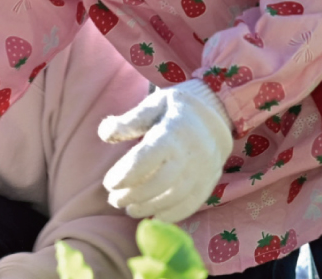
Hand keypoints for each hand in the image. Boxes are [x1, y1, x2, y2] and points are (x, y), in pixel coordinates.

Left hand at [98, 79, 232, 222]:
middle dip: (133, 195)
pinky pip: (191, 204)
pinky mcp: (209, 182)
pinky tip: (153, 216)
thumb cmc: (177, 110)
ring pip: (174, 197)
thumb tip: (104, 134)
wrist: (217, 116)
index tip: (108, 183)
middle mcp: (191, 153)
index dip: (125, 175)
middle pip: (159, 183)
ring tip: (129, 210)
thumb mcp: (154, 104)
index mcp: (174, 131)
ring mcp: (203, 170)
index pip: (146, 159)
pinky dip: (171, 215)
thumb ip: (129, 121)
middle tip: (114, 201)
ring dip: (149, 208)